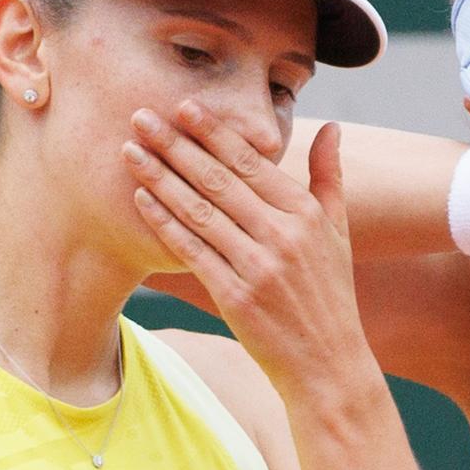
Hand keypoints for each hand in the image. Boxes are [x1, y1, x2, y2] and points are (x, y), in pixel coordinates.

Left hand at [125, 103, 379, 398]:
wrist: (327, 363)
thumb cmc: (329, 294)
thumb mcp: (338, 232)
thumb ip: (330, 177)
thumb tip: (331, 128)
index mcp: (306, 213)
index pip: (252, 162)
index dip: (214, 133)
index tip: (183, 107)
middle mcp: (283, 235)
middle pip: (219, 180)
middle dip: (176, 145)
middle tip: (141, 117)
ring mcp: (259, 266)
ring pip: (199, 211)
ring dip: (160, 178)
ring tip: (130, 151)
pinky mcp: (236, 296)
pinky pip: (192, 251)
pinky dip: (165, 222)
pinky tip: (141, 199)